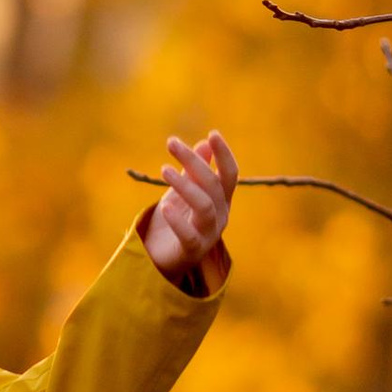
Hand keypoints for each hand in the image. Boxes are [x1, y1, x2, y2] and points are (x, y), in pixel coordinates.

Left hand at [141, 128, 235, 285]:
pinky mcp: (192, 251)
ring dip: (185, 186)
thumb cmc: (176, 220)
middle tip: (171, 143)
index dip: (224, 154)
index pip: (230, 174)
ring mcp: (208, 235)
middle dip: (193, 161)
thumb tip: (204, 143)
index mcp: (221, 200)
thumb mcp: (184, 191)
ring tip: (163, 170)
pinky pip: (189, 235)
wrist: (162, 258)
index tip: (212, 133)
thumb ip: (194, 170)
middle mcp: (220, 216)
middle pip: (213, 184)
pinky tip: (164, 206)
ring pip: (204, 206)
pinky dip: (178, 220)